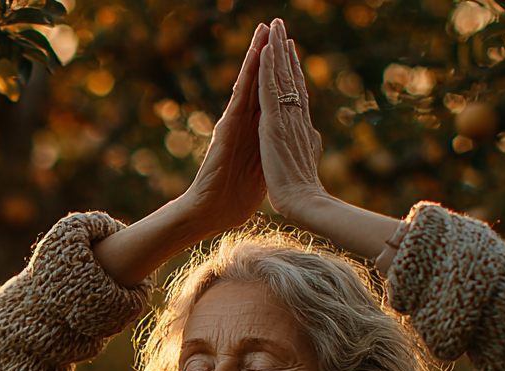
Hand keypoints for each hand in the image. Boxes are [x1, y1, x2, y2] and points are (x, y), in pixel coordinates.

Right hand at [91, 24, 269, 285]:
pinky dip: (248, 75)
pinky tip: (254, 56)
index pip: (270, 95)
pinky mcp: (227, 128)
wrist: (213, 213)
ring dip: (257, 54)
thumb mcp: (265, 169)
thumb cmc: (237, 198)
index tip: (291, 48)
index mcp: (256, 130)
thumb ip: (274, 152)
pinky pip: (240, 95)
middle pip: (259, 80)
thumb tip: (292, 147)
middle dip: (268, 52)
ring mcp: (235, 123)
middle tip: (277, 24)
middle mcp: (244, 121)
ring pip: (249, 82)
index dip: (281, 72)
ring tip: (264, 29)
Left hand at [258, 19, 327, 222]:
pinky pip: (269, 89)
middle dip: (284, 51)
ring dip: (276, 49)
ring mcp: (286, 118)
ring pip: (280, 77)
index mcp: (299, 127)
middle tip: (281, 26)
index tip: (289, 50)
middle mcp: (296, 117)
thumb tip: (312, 138)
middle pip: (290, 77)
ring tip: (274, 26)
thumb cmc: (302, 193)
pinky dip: (267, 68)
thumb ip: (305, 146)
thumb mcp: (304, 162)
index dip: (292, 69)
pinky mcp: (275, 123)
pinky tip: (265, 49)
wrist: (304, 203)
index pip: (295, 92)